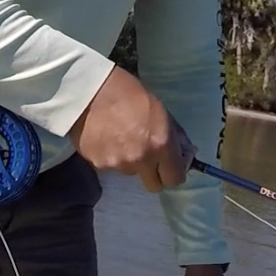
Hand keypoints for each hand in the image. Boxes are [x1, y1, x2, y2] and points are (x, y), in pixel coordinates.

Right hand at [68, 66, 194, 192]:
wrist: (88, 90)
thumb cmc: (127, 92)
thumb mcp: (160, 110)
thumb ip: (175, 136)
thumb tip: (187, 154)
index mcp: (161, 145)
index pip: (175, 179)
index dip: (173, 172)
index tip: (169, 163)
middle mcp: (141, 160)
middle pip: (153, 185)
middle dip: (153, 174)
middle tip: (146, 155)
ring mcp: (118, 165)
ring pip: (130, 173)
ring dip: (129, 160)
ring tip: (119, 136)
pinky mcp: (98, 165)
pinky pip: (111, 166)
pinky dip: (110, 156)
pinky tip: (105, 137)